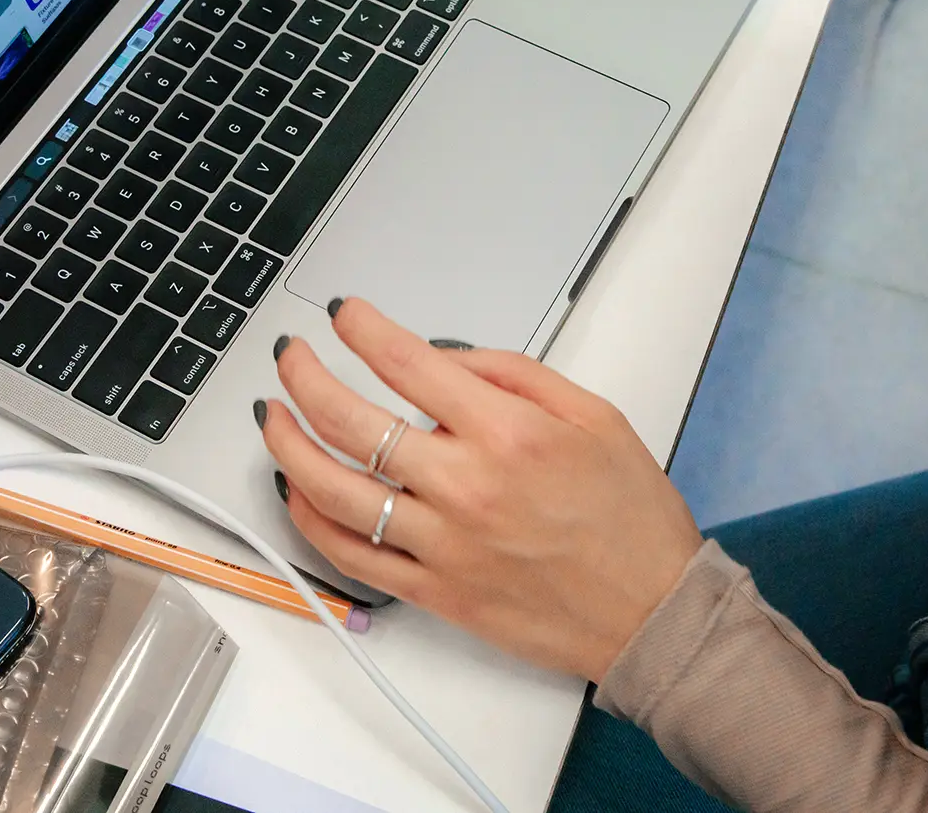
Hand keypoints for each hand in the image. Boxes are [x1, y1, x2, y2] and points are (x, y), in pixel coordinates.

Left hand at [260, 299, 704, 682]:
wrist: (653, 612)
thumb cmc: (631, 516)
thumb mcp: (593, 414)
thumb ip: (514, 374)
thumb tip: (447, 357)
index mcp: (506, 432)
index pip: (407, 363)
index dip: (363, 329)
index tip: (346, 315)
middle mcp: (466, 485)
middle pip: (352, 421)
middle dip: (305, 377)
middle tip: (291, 357)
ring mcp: (443, 543)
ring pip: (334, 490)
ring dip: (288, 446)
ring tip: (273, 417)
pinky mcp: (434, 591)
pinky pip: (351, 555)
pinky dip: (311, 521)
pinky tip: (297, 492)